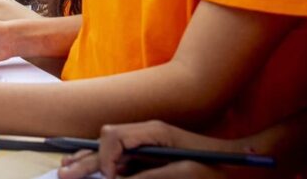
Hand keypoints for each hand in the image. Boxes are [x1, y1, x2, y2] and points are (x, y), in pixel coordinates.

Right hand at [58, 121, 234, 178]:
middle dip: (85, 161)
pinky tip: (84, 167)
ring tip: (66, 171)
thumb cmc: (217, 167)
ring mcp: (145, 144)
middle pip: (105, 142)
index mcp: (153, 131)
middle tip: (64, 176)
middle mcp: (145, 134)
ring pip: (107, 149)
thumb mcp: (184, 172)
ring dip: (87, 161)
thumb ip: (148, 176)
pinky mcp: (148, 156)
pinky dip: (99, 163)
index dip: (106, 158)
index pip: (115, 136)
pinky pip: (118, 157)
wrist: (242, 162)